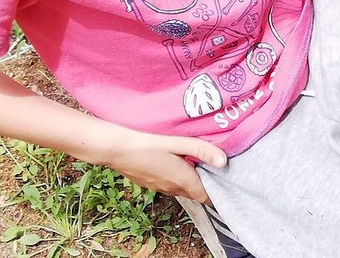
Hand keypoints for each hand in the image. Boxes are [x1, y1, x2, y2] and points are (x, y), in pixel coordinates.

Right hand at [102, 125, 227, 204]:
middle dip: (204, 184)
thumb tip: (223, 161)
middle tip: (211, 166)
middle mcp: (172, 188)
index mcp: (182, 180)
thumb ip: (201, 150)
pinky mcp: (149, 184)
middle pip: (194, 192)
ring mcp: (158, 188)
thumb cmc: (147, 144)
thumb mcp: (177, 143)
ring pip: (180, 188)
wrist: (116, 149)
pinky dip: (175, 177)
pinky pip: (168, 184)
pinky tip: (172, 161)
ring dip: (189, 179)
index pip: (205, 197)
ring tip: (193, 161)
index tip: (224, 180)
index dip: (216, 192)